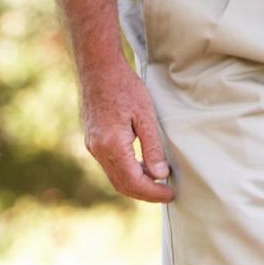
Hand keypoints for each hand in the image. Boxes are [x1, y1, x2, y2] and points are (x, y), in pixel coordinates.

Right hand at [79, 62, 174, 202]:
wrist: (98, 69)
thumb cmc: (124, 87)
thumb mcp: (146, 115)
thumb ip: (152, 147)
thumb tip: (160, 175)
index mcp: (112, 145)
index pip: (133, 181)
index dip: (153, 192)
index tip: (170, 195)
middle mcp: (98, 150)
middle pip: (122, 184)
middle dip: (145, 194)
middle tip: (167, 195)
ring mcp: (93, 147)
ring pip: (115, 177)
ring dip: (136, 184)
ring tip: (158, 184)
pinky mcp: (93, 141)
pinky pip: (110, 166)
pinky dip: (127, 172)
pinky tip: (142, 167)